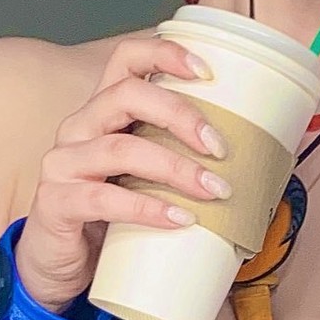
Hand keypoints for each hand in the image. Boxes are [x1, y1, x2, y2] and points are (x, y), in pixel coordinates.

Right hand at [15, 36, 230, 310]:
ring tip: (214, 191)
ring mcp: (63, 164)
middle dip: (181, 115)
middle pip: (126, 95)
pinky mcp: (55, 203)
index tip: (207, 72)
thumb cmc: (113, 215)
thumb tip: (263, 157)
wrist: (62, 265)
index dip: (164, 54)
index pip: (126, 58)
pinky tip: (179, 219)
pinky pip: (103, 199)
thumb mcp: (147, 178)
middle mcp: (78, 127)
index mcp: (103, 111)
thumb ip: (182, 158)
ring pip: (121, 149)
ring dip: (175, 168)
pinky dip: (147, 208)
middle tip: (221, 147)